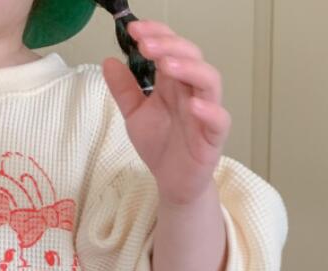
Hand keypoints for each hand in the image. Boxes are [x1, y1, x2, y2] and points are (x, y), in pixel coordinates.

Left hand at [102, 19, 230, 205]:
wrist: (172, 183)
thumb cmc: (160, 146)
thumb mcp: (134, 116)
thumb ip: (124, 90)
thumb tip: (108, 61)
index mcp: (174, 83)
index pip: (171, 48)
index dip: (156, 34)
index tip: (134, 30)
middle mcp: (191, 92)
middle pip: (191, 57)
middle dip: (169, 46)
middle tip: (146, 44)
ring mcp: (205, 113)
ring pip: (209, 81)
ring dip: (189, 68)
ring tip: (166, 64)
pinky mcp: (213, 138)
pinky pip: (219, 119)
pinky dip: (208, 111)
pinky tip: (192, 106)